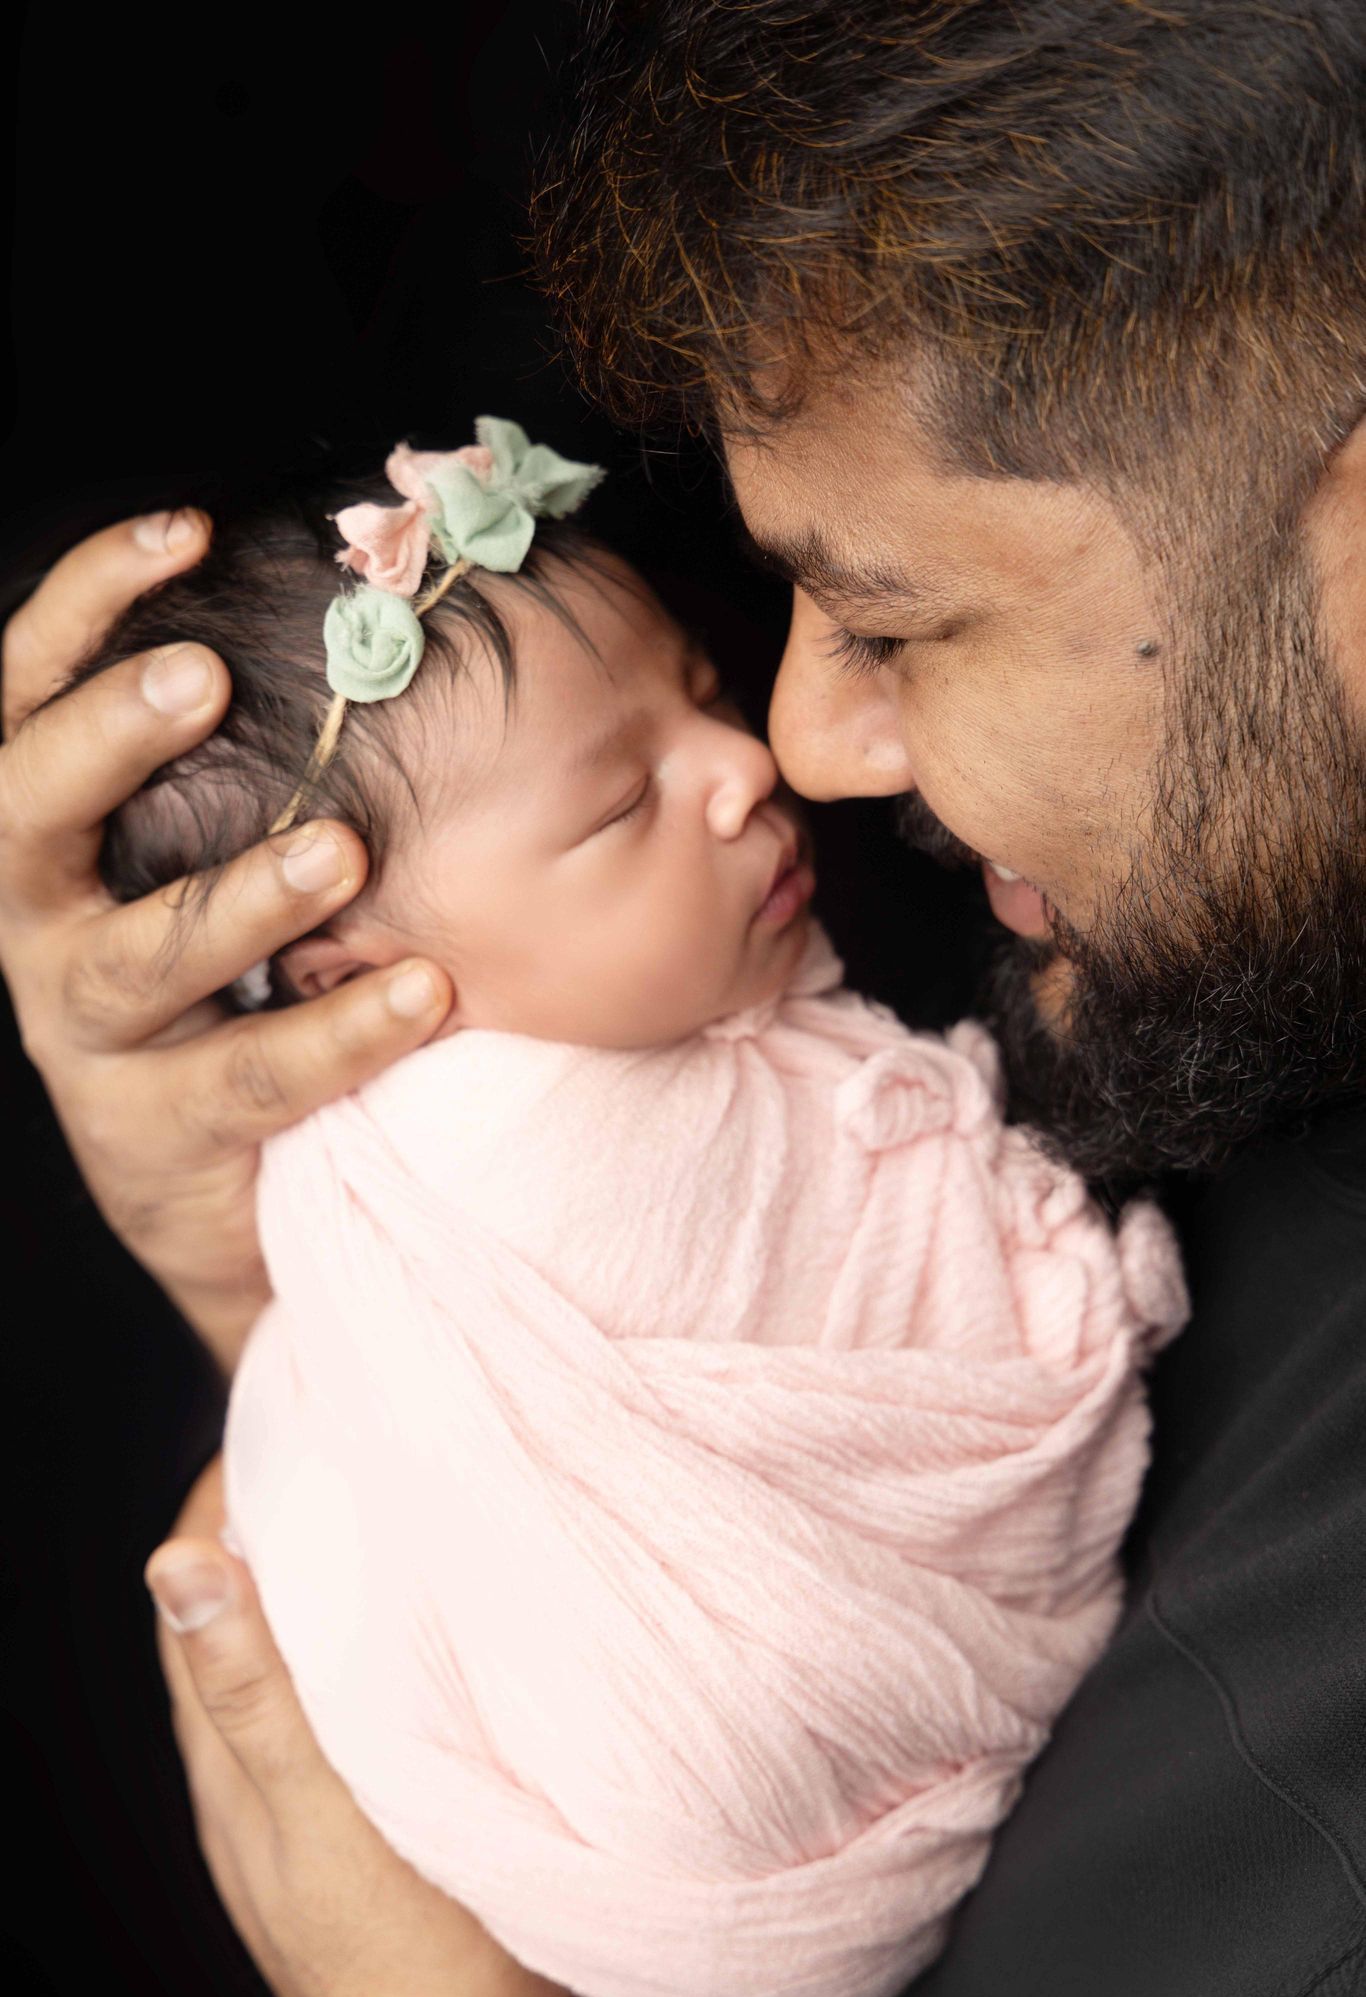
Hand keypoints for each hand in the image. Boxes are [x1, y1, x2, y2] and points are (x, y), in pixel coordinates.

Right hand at [0, 510, 452, 1369]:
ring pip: (136, 959)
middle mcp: (45, 922)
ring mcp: (87, 1037)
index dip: (87, 603)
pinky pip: (247, 1078)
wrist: (248, 1188)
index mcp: (60, 832)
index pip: (32, 693)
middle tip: (200, 678)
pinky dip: (339, 1031)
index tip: (186, 528)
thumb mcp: (235, 855)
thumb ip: (273, 755)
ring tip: (343, 852)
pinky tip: (425, 990)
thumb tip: (393, 596)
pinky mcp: (154, 1138)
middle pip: (23, 812)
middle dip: (103, 738)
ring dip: (236, 896)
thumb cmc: (253, 974)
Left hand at [146, 1455, 584, 1996]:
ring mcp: (306, 1797)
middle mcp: (252, 1769)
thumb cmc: (404, 1954)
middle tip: (342, 1442)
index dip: (217, 1499)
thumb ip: (253, 1695)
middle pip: (237, 1610)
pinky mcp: (365, 1816)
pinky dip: (366, 1638)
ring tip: (383, 1507)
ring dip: (321, 1576)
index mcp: (226, 1754)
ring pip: (295, 1653)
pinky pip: (345, 1698)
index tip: (276, 1423)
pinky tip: (423, 1624)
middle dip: (270, 1520)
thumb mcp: (321, 1814)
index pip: (189, 1590)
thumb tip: (173, 1566)